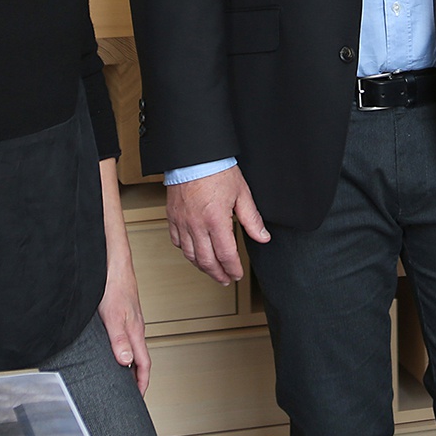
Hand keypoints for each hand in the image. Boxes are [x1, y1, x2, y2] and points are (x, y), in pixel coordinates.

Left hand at [97, 265, 150, 395]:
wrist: (113, 263)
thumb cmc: (114, 284)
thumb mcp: (112, 316)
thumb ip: (119, 340)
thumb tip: (126, 362)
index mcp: (136, 331)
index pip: (144, 364)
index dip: (142, 382)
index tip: (139, 397)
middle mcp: (135, 327)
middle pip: (140, 358)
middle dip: (137, 377)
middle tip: (131, 392)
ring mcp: (130, 320)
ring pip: (133, 348)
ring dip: (130, 364)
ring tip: (123, 377)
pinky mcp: (124, 314)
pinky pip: (127, 338)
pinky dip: (124, 350)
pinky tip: (115, 349)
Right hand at [166, 166, 269, 283]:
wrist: (193, 156)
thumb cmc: (217, 170)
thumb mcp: (242, 193)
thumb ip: (252, 219)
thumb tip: (263, 237)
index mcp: (216, 220)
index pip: (226, 255)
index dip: (233, 268)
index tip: (237, 274)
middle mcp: (197, 225)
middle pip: (206, 261)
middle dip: (218, 274)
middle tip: (225, 279)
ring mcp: (182, 222)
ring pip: (190, 255)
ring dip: (202, 267)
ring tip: (212, 271)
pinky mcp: (173, 217)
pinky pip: (177, 242)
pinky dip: (186, 252)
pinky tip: (194, 253)